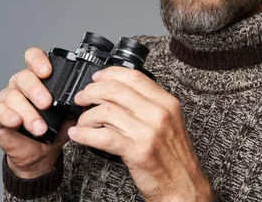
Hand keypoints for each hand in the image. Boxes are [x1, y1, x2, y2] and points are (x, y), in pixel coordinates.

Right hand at [0, 47, 74, 177]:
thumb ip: (74, 104)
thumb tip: (85, 98)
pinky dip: (7, 115)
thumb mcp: (69, 115)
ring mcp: (7, 97)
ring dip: (28, 112)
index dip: (38, 61)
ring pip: (13, 96)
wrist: (40, 153)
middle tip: (46, 104)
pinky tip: (16, 121)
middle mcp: (21, 84)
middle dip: (36, 90)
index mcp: (39, 78)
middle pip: (24, 76)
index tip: (47, 72)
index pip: (34, 58)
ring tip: (39, 128)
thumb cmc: (54, 129)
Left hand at [68, 66, 212, 201]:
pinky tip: (78, 135)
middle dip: (91, 91)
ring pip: (106, 111)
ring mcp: (148, 132)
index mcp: (167, 102)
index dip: (109, 74)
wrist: (183, 186)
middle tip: (82, 98)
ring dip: (86, 116)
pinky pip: (102, 136)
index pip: (133, 77)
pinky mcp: (137, 151)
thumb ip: (148, 105)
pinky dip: (84, 134)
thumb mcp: (169, 122)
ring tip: (81, 122)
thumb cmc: (173, 157)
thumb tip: (118, 92)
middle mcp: (158, 113)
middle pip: (116, 90)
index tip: (96, 78)